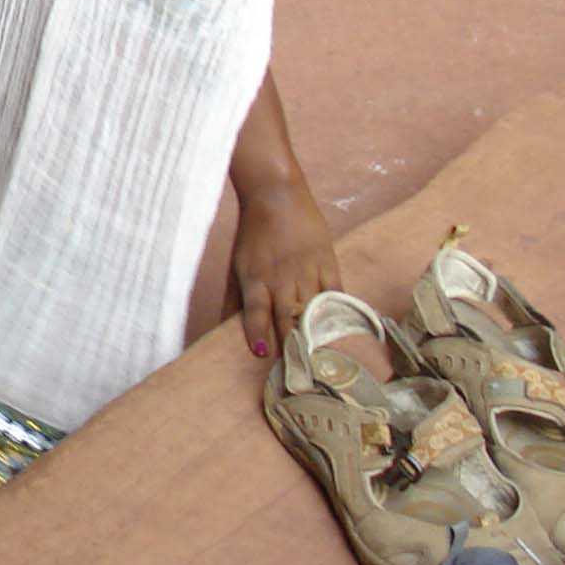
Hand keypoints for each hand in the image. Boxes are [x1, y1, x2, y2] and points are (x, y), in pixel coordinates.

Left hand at [229, 174, 339, 361]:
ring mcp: (306, 271)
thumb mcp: (238, 265)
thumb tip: (224, 328)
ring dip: (314, 334)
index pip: (255, 314)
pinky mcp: (327, 262)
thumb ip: (235, 299)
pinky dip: (337, 312)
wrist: (276, 195)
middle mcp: (280, 278)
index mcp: (254, 278)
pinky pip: (335, 294)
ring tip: (320, 358)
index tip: (262, 356)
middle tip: (297, 368)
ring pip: (312, 310)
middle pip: (287, 318)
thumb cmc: (253, 234)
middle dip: (290, 344)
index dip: (259, 336)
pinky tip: (340, 330)